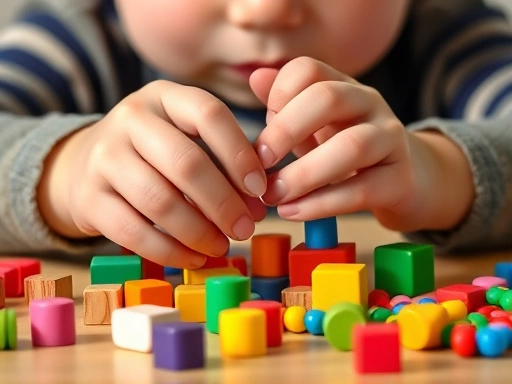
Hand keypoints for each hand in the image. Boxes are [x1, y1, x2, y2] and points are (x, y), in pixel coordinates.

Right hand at [37, 81, 266, 267]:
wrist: (86, 164)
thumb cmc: (154, 152)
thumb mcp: (185, 136)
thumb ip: (223, 159)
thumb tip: (257, 202)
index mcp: (163, 96)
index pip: (209, 115)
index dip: (240, 155)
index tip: (260, 190)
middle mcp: (130, 119)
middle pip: (186, 163)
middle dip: (224, 203)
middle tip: (245, 228)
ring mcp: (104, 158)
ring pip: (160, 201)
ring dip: (200, 231)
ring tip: (222, 245)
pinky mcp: (88, 199)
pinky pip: (134, 232)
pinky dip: (171, 251)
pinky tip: (194, 257)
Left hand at [250, 57, 473, 231]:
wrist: (406, 181)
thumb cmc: (346, 153)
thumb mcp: (313, 127)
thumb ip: (285, 105)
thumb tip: (255, 78)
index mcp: (342, 86)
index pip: (307, 70)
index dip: (277, 96)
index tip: (262, 132)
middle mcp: (369, 103)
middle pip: (328, 98)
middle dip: (285, 131)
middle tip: (260, 163)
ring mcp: (390, 139)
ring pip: (351, 147)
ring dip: (303, 174)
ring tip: (273, 195)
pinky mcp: (400, 180)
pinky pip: (362, 190)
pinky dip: (322, 204)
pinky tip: (294, 211)